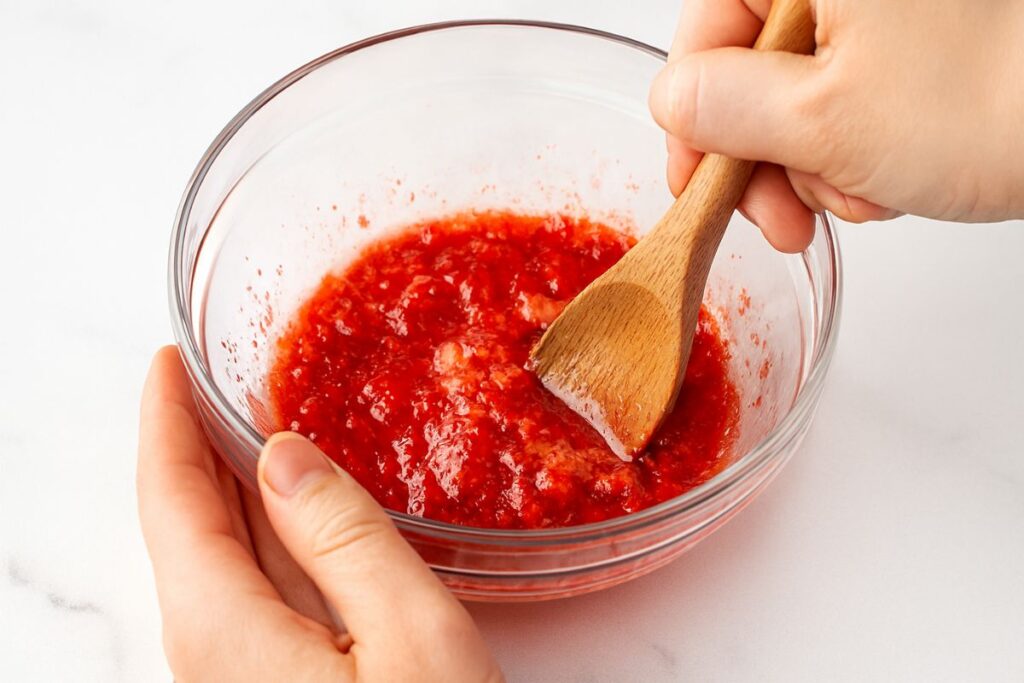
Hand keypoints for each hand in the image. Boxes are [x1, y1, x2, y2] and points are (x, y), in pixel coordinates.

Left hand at [137, 346, 502, 681]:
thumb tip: (286, 455)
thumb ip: (348, 539)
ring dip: (239, 486)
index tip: (172, 359)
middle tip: (224, 374)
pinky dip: (272, 532)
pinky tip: (304, 509)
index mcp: (226, 628)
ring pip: (227, 559)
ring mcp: (242, 672)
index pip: (169, 501)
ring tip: (261, 423)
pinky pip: (258, 589)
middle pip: (188, 526)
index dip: (167, 420)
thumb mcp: (413, 636)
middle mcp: (214, 653)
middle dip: (200, 441)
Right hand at [649, 0, 1023, 251]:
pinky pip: (852, 99)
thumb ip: (722, 108)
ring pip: (802, 92)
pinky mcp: (922, 45)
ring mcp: (890, 12)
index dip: (692, 111)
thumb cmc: (996, 103)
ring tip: (861, 197)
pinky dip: (857, 153)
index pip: (707, 24)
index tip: (696, 180)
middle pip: (754, 64)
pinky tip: (888, 181)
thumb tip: (674, 101)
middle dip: (762, 156)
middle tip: (778, 218)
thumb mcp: (823, 119)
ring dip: (814, 166)